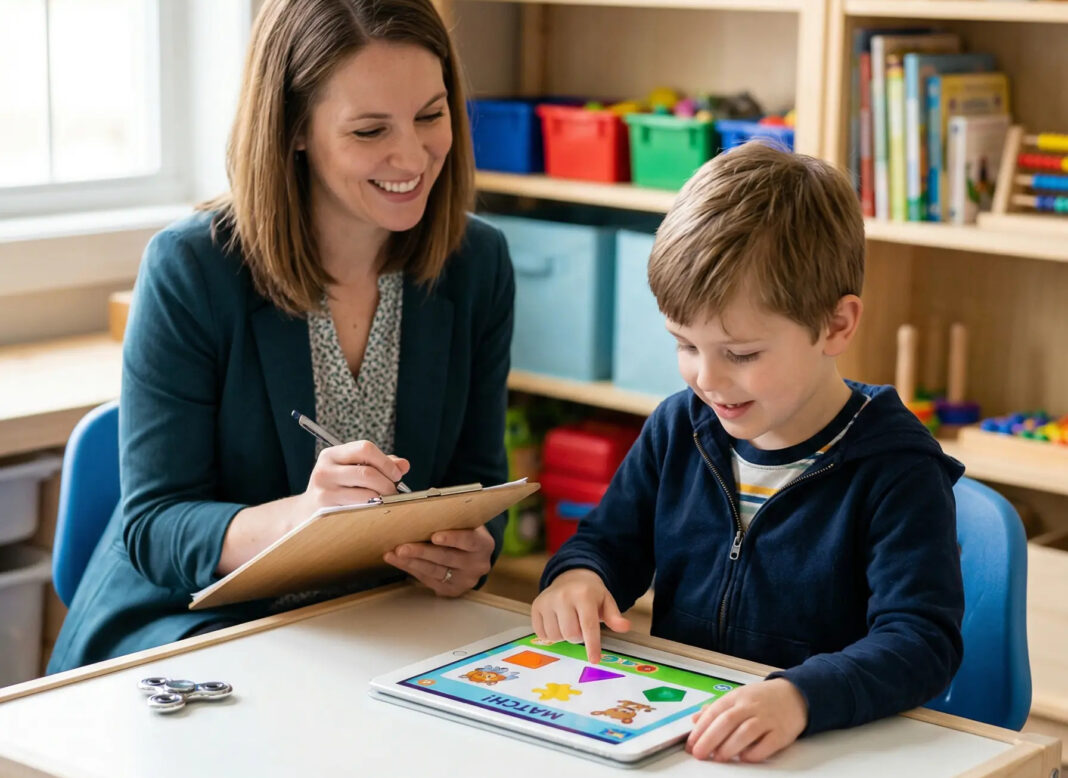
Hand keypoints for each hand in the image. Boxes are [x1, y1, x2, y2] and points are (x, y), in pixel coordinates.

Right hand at [301, 440, 408, 514]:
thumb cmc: (338, 488)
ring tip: (388, 502)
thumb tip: (404, 465)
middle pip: (367, 472)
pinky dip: (373, 510)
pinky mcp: (326, 510)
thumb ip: (380, 465)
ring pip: (365, 494)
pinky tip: (376, 511)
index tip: (397, 475)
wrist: (307, 513)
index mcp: (331, 454)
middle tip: (395, 493)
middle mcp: (324, 470)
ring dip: (383, 499)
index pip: (364, 448)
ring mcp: (323, 491)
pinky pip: (358, 509)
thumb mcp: (353, 470)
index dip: (385, 462)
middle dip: (387, 484)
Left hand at [383, 525, 494, 595]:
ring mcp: (465, 580)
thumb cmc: (463, 531)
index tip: (435, 536)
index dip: (452, 538)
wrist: (472, 555)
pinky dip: (410, 569)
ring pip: (434, 571)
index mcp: (484, 544)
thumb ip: (448, 515)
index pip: (469, 540)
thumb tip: (420, 500)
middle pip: (446, 557)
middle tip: (402, 547)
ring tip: (394, 554)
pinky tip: (398, 561)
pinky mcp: (451, 590)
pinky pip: (428, 580)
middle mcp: (477, 564)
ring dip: (411, 562)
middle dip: (421, 552)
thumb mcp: (464, 522)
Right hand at [531, 569, 630, 663]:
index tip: (594, 660)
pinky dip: (551, 634)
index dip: (592, 645)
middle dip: (578, 637)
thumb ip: (614, 616)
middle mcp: (563, 596)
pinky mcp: (536, 606)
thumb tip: (625, 627)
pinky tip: (557, 622)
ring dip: (564, 636)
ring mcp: (547, 601)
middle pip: (571, 634)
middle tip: (581, 627)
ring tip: (569, 623)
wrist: (571, 577)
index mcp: (583, 594)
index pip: (588, 625)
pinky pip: (542, 634)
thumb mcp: (606, 601)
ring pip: (555, 636)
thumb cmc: (591, 593)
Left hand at [686, 678, 807, 762]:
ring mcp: (767, 719)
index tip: (691, 744)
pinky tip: (744, 758)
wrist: (796, 695)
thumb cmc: (762, 699)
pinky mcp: (782, 733)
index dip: (701, 729)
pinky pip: (767, 744)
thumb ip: (717, 709)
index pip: (715, 711)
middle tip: (699, 754)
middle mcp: (751, 706)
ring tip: (718, 758)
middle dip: (710, 739)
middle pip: (727, 721)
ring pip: (745, 732)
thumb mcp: (738, 697)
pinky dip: (754, 753)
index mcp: (737, 696)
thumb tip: (695, 719)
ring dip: (729, 747)